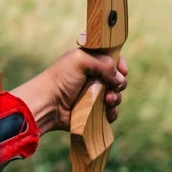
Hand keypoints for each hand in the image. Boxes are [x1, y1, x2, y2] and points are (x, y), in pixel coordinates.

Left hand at [12, 34, 128, 134]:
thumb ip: (104, 63)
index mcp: (89, 60)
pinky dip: (112, 112)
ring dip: (116, 98)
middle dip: (119, 83)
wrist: (48, 104)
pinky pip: (110, 112)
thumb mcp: (80, 59)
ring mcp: (93, 95)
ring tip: (107, 100)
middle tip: (113, 86)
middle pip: (117, 78)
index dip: (120, 64)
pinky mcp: (93, 111)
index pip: (112, 59)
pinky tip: (107, 112)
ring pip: (115, 95)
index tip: (123, 71)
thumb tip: (119, 78)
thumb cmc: (61, 78)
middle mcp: (92, 77)